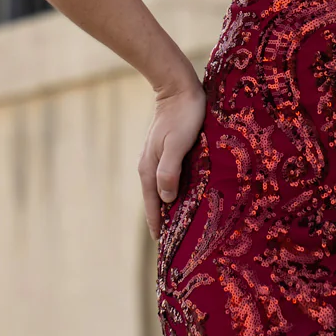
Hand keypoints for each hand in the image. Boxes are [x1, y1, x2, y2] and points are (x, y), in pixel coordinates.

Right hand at [138, 74, 206, 238]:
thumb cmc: (183, 114)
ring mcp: (155, 158)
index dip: (159, 226)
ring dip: (170, 206)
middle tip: (177, 243)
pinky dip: (175, 190)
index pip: (152, 206)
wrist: (179, 86)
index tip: (166, 248)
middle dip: (163, 220)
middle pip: (155, 200)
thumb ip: (169, 170)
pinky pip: (168, 177)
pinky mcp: (165, 150)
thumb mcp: (177, 143)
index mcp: (149, 169)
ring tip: (182, 224)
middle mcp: (148, 166)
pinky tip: (186, 194)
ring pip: (162, 189)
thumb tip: (166, 199)